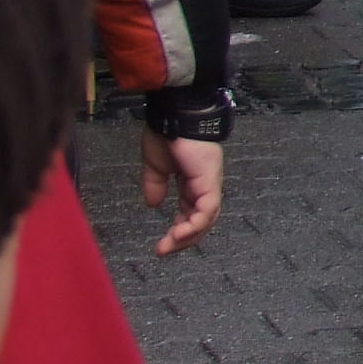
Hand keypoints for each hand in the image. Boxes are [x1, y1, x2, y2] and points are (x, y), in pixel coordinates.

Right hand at [143, 130, 222, 254]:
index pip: (192, 212)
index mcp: (193, 180)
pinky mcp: (209, 179)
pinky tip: (179, 233)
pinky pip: (207, 209)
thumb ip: (155, 184)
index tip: (164, 242)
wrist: (174, 113)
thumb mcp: (156, 165)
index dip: (180, 229)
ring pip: (207, 218)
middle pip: (202, 219)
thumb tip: (152, 204)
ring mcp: (210, 181)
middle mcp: (205, 183)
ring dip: (188, 236)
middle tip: (164, 250)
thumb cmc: (167, 132)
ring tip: (168, 246)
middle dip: (184, 238)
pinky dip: (195, 224)